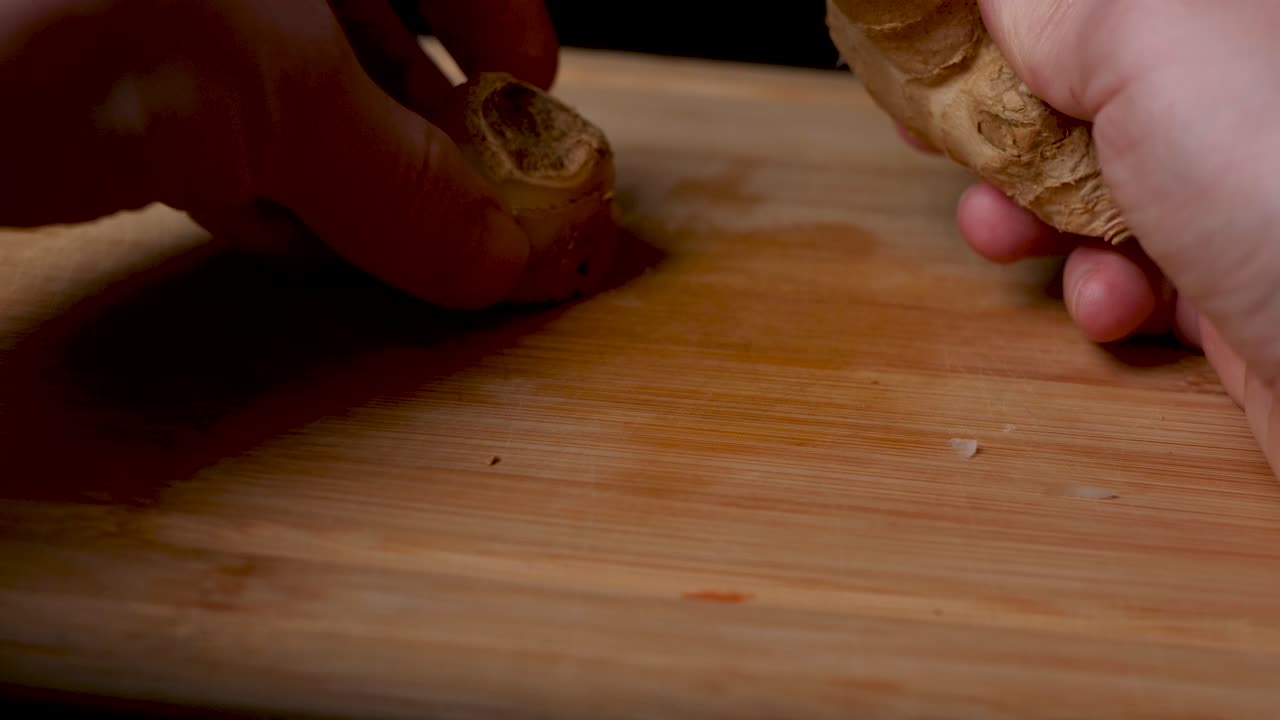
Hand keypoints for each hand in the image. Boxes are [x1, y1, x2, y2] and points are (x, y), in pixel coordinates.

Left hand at [0, 0, 558, 308]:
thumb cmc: (50, 17)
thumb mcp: (268, 97)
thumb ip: (403, 181)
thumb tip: (505, 255)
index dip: (504, 26)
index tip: (536, 112)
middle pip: (373, 26)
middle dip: (434, 126)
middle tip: (483, 211)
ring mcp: (163, 20)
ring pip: (295, 90)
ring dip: (357, 177)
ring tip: (409, 249)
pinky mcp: (99, 84)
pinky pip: (216, 134)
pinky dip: (268, 195)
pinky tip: (298, 242)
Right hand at [905, 2, 1279, 471]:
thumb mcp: (1146, 35)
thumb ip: (1046, 0)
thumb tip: (990, 4)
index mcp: (1235, 5)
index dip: (1002, 17)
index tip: (930, 44)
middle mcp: (1250, 77)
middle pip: (1086, 74)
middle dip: (1001, 115)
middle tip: (944, 138)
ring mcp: (1249, 175)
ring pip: (1099, 175)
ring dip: (1033, 214)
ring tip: (1011, 236)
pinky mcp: (1245, 269)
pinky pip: (1142, 262)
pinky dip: (1106, 288)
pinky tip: (1117, 304)